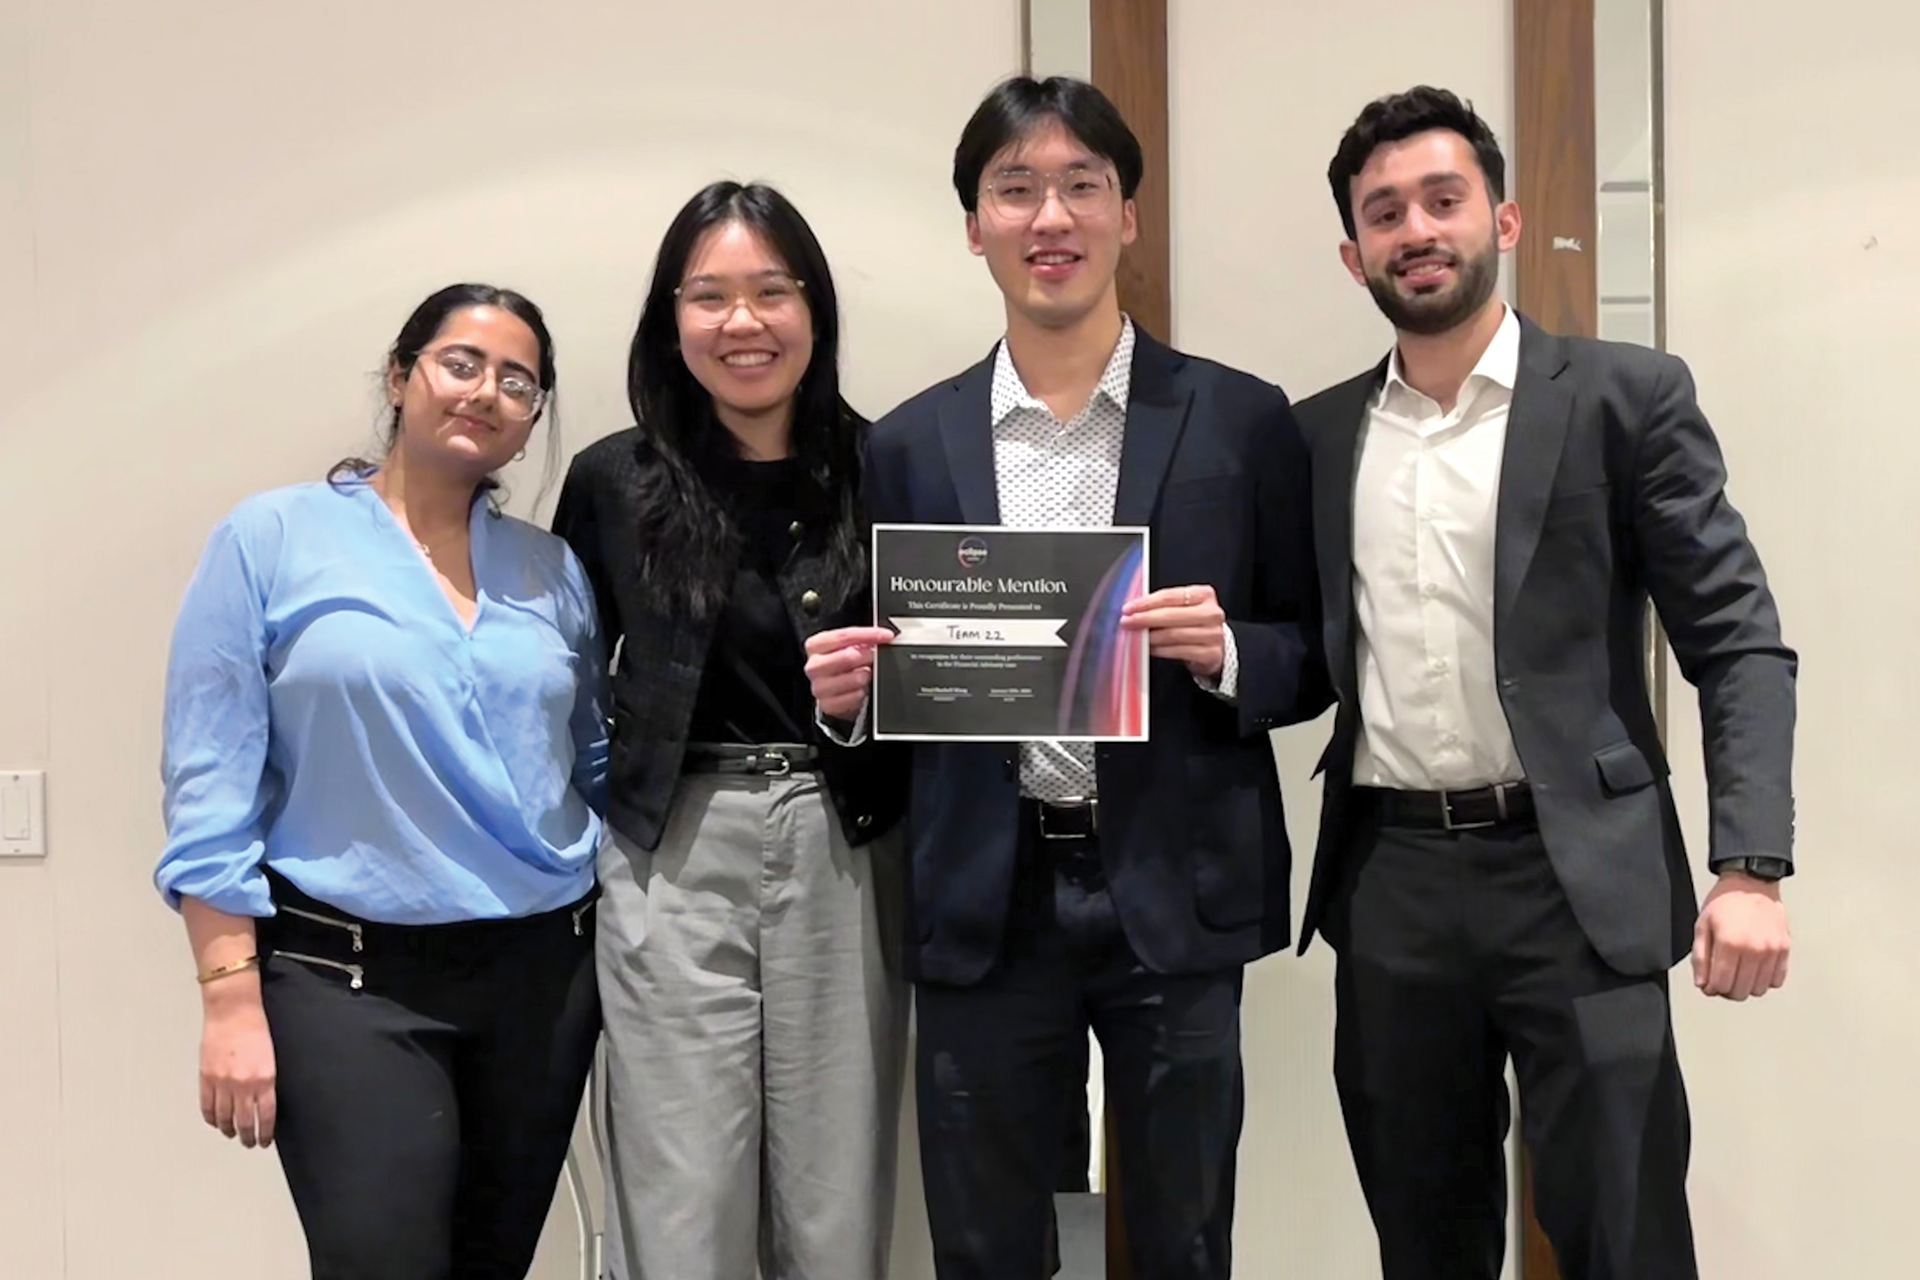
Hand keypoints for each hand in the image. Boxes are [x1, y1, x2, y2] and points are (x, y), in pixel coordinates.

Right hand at [199, 977, 276, 1147]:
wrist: (234, 1010)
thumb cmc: (256, 1027)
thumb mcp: (272, 1057)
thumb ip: (267, 1081)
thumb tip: (265, 1102)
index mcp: (265, 1079)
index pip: (266, 1116)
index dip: (265, 1132)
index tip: (264, 1140)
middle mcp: (243, 1084)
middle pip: (245, 1121)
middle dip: (248, 1136)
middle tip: (249, 1142)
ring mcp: (222, 1082)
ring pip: (224, 1117)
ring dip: (229, 1130)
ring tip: (233, 1135)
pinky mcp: (206, 1077)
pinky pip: (207, 1106)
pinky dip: (211, 1118)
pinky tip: (215, 1122)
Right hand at [804, 626, 893, 720]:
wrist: (835, 690)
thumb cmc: (842, 665)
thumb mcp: (848, 646)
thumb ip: (861, 640)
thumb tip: (882, 636)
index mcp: (816, 645)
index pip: (843, 636)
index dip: (868, 634)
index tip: (886, 635)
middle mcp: (814, 666)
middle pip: (846, 657)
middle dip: (867, 656)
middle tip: (875, 656)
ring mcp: (819, 687)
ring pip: (852, 679)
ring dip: (865, 676)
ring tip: (867, 674)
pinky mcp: (827, 705)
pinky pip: (853, 698)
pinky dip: (861, 693)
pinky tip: (861, 689)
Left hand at [1120, 584, 1225, 678]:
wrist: (1218, 645)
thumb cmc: (1194, 623)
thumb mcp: (1184, 608)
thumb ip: (1163, 605)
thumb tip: (1133, 609)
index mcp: (1204, 595)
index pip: (1170, 596)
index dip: (1146, 602)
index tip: (1128, 608)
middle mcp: (1211, 613)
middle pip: (1171, 615)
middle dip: (1145, 619)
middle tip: (1127, 622)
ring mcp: (1213, 634)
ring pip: (1174, 635)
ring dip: (1151, 636)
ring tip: (1136, 637)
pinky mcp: (1210, 654)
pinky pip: (1179, 651)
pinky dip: (1161, 650)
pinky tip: (1150, 649)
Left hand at [1692, 872, 1790, 1000]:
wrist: (1752, 883)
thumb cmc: (1725, 902)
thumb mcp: (1702, 926)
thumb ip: (1700, 958)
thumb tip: (1702, 984)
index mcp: (1730, 943)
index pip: (1721, 985)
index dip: (1711, 989)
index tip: (1709, 984)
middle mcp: (1754, 949)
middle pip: (1741, 991)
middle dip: (1727, 990)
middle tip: (1722, 979)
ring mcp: (1772, 950)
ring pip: (1759, 989)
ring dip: (1746, 986)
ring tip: (1738, 972)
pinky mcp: (1785, 949)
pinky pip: (1776, 980)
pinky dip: (1764, 980)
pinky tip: (1754, 969)